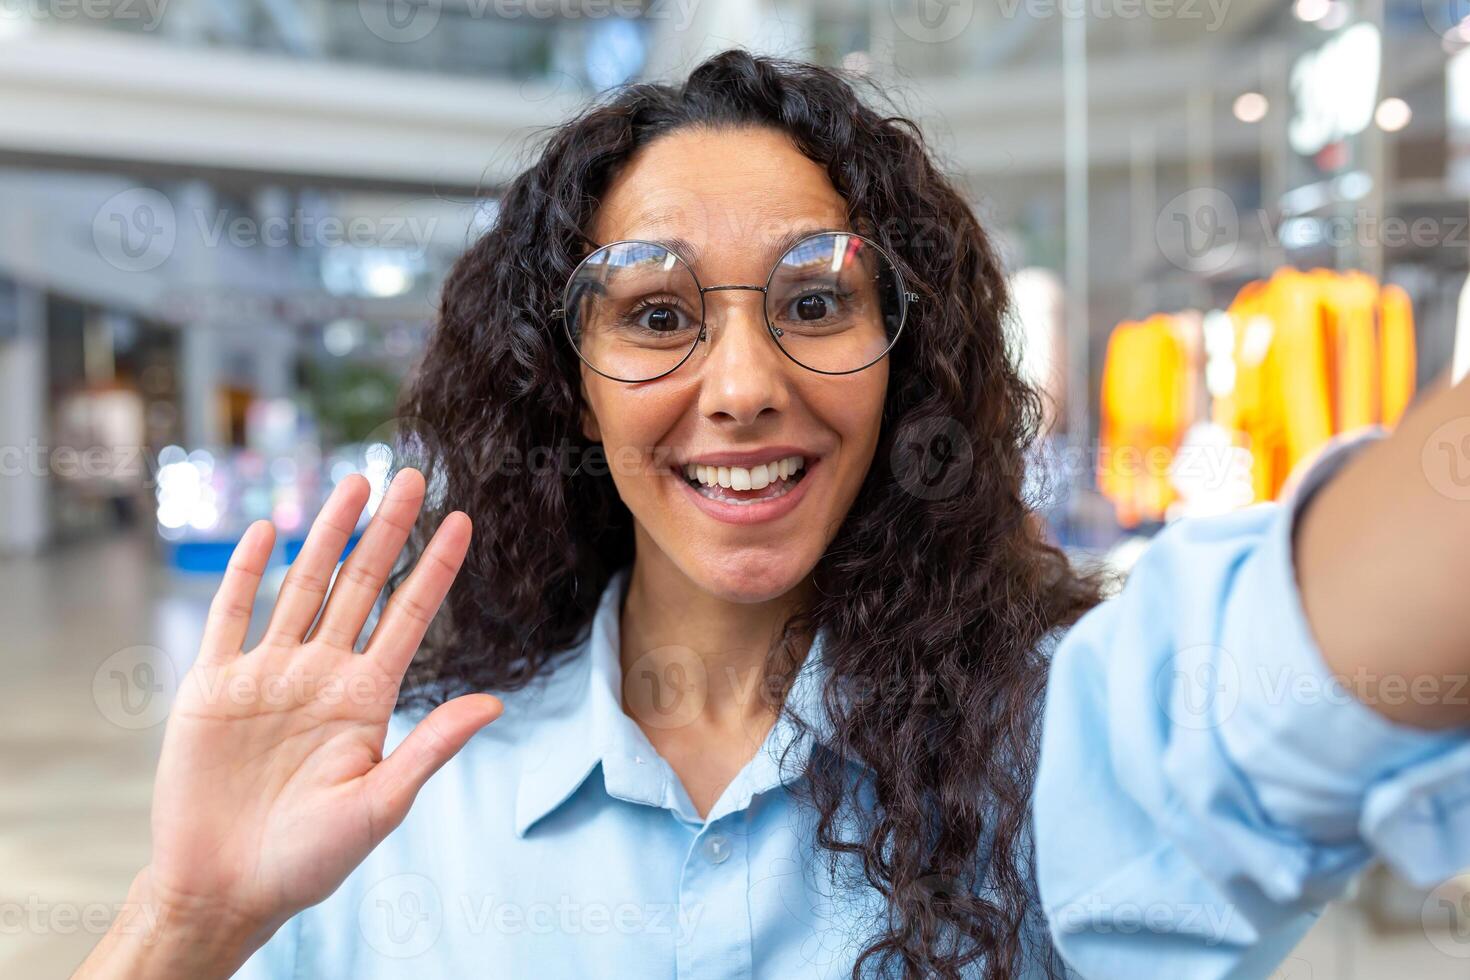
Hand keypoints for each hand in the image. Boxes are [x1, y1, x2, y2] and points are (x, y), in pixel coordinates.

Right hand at [143, 469, 500, 944]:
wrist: (225, 888)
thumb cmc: (309, 859)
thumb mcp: (381, 804)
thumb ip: (432, 746)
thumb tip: (496, 703)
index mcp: (366, 698)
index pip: (412, 616)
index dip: (436, 567)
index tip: (464, 521)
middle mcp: (322, 674)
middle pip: (362, 585)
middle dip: (387, 530)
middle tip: (413, 475)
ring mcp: (268, 674)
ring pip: (303, 586)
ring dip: (326, 534)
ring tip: (352, 483)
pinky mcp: (214, 685)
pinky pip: (232, 616)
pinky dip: (246, 571)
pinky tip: (268, 529)